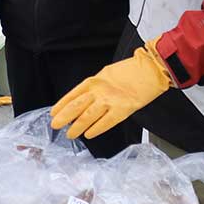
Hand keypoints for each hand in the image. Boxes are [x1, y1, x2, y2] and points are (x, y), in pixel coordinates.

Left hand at [51, 38, 173, 138]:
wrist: (150, 69)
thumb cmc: (130, 71)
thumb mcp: (105, 74)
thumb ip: (94, 88)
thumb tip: (82, 102)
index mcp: (93, 81)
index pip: (72, 95)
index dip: (61, 105)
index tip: (53, 113)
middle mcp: (99, 91)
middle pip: (76, 106)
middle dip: (64, 117)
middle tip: (55, 125)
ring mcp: (110, 101)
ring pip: (88, 116)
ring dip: (77, 127)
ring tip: (70, 134)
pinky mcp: (123, 109)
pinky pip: (106, 122)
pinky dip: (96, 129)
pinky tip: (89, 134)